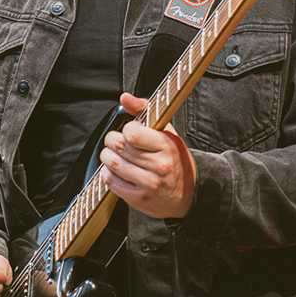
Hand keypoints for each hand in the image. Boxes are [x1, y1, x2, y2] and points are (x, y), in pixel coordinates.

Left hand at [102, 92, 195, 219]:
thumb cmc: (174, 159)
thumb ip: (144, 110)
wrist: (187, 194)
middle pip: (118, 146)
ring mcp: (148, 184)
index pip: (132, 132)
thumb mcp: (166, 132)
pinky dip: (109, 173)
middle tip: (116, 141)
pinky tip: (118, 171)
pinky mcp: (138, 199)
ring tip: (115, 155)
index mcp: (166, 146)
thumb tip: (124, 97)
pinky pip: (110, 181)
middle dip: (112, 140)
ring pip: (112, 163)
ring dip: (108, 156)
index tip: (131, 132)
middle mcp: (159, 166)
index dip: (127, 129)